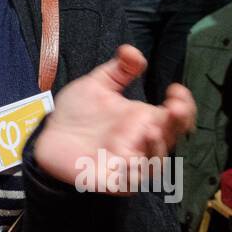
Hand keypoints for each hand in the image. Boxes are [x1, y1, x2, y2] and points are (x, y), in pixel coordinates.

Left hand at [33, 44, 194, 192]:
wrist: (48, 136)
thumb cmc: (77, 113)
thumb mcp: (97, 85)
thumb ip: (118, 69)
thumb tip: (132, 50)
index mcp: (143, 119)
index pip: (176, 115)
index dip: (184, 104)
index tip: (175, 89)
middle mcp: (141, 141)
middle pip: (173, 137)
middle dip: (180, 122)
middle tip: (175, 107)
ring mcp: (129, 162)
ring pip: (156, 162)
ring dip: (157, 147)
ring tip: (150, 130)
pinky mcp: (113, 180)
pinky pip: (130, 181)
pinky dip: (133, 172)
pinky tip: (129, 158)